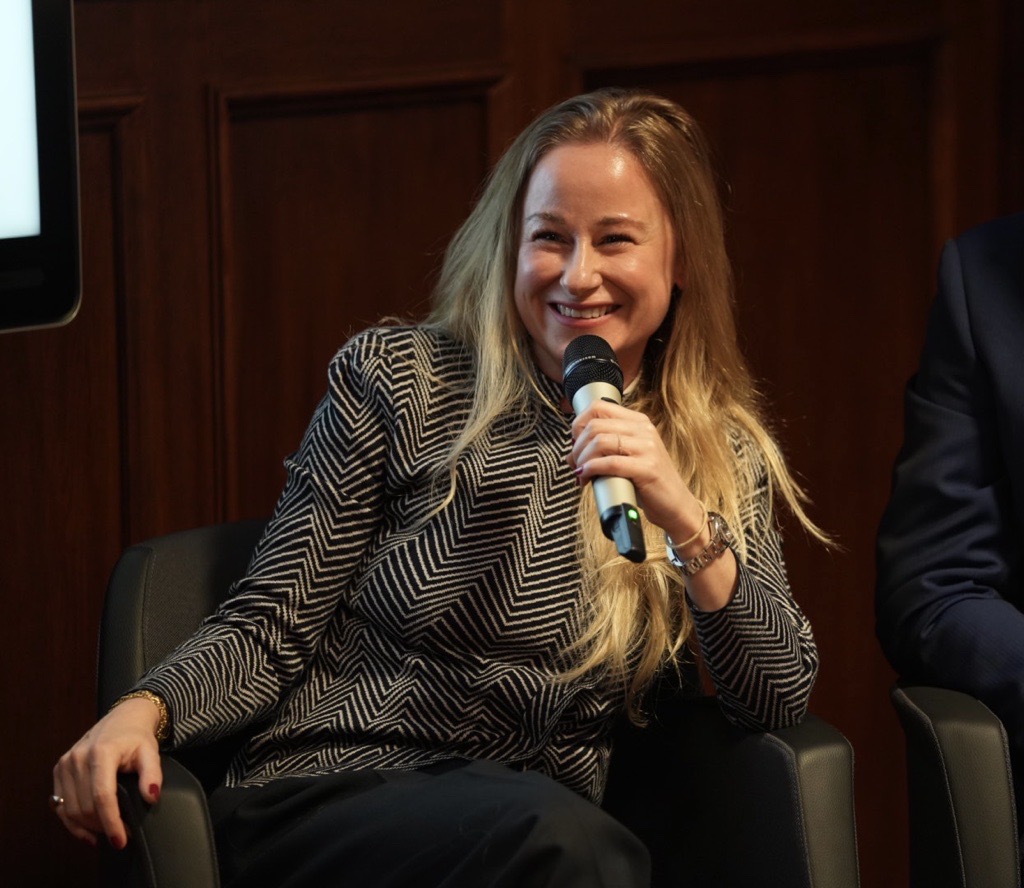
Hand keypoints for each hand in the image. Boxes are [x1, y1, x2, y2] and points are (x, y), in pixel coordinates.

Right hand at [52, 697, 163, 849]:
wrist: (122, 719)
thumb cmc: (136, 737)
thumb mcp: (150, 752)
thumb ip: (152, 774)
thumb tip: (152, 797)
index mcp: (101, 753)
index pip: (102, 796)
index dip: (111, 822)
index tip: (120, 840)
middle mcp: (78, 758)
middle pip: (86, 807)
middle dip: (103, 827)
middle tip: (122, 835)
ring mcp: (65, 765)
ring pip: (71, 810)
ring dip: (88, 828)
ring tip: (108, 834)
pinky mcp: (59, 771)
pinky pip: (60, 806)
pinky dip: (72, 824)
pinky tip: (87, 834)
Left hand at [568, 399, 701, 539]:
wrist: (675, 505)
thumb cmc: (646, 483)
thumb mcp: (625, 458)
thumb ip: (602, 450)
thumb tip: (570, 455)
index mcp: (638, 422)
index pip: (598, 406)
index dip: (578, 424)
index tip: (575, 443)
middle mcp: (643, 429)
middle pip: (595, 425)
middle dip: (577, 446)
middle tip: (576, 462)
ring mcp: (647, 447)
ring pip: (600, 441)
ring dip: (582, 458)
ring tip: (581, 472)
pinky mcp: (648, 468)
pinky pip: (610, 463)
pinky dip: (591, 469)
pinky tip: (587, 477)